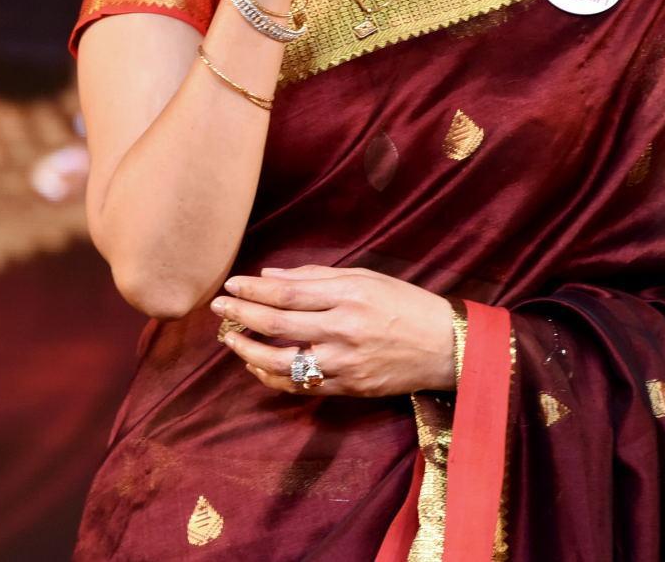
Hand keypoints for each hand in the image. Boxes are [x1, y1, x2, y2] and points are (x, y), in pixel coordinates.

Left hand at [210, 265, 454, 397]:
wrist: (446, 346)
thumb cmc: (405, 304)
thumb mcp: (366, 277)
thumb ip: (315, 277)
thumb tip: (269, 276)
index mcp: (349, 295)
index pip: (288, 293)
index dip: (253, 290)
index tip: (230, 285)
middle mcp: (345, 329)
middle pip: (279, 324)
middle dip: (241, 315)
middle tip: (217, 308)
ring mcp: (346, 363)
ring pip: (284, 361)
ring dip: (249, 350)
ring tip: (230, 339)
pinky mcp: (350, 388)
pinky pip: (301, 385)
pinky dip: (273, 377)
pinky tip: (257, 365)